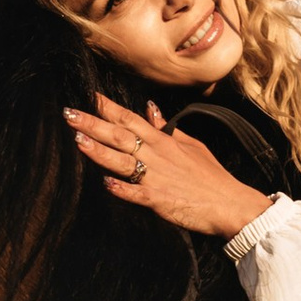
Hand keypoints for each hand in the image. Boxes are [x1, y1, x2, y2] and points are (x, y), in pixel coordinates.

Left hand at [64, 98, 274, 238]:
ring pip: (122, 162)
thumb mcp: (191, 145)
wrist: (230, 204)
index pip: (131, 119)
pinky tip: (106, 184)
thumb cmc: (211, 176)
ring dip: (99, 151)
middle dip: (93, 124)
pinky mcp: (160, 200)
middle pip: (119, 136)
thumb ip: (166, 128)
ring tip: (78, 140)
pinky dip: (122, 189)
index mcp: (163, 141)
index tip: (89, 96)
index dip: (108, 108)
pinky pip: (137, 194)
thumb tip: (150, 108)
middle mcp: (157, 155)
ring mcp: (156, 178)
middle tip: (69, 114)